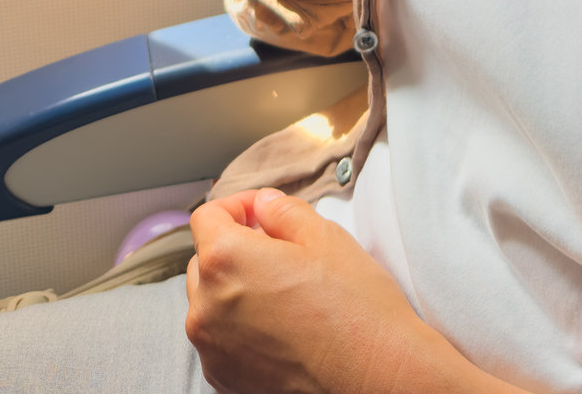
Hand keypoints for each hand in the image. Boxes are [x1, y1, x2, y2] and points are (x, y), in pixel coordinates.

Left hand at [185, 187, 451, 393]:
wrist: (376, 379)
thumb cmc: (354, 309)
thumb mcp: (325, 236)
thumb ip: (282, 211)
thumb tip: (263, 206)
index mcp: (226, 261)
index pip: (207, 217)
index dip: (237, 206)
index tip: (262, 213)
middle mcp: (207, 307)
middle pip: (205, 260)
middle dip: (235, 248)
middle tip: (279, 250)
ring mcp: (213, 350)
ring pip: (210, 302)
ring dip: (235, 289)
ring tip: (283, 292)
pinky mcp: (225, 380)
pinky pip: (220, 340)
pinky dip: (240, 327)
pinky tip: (282, 327)